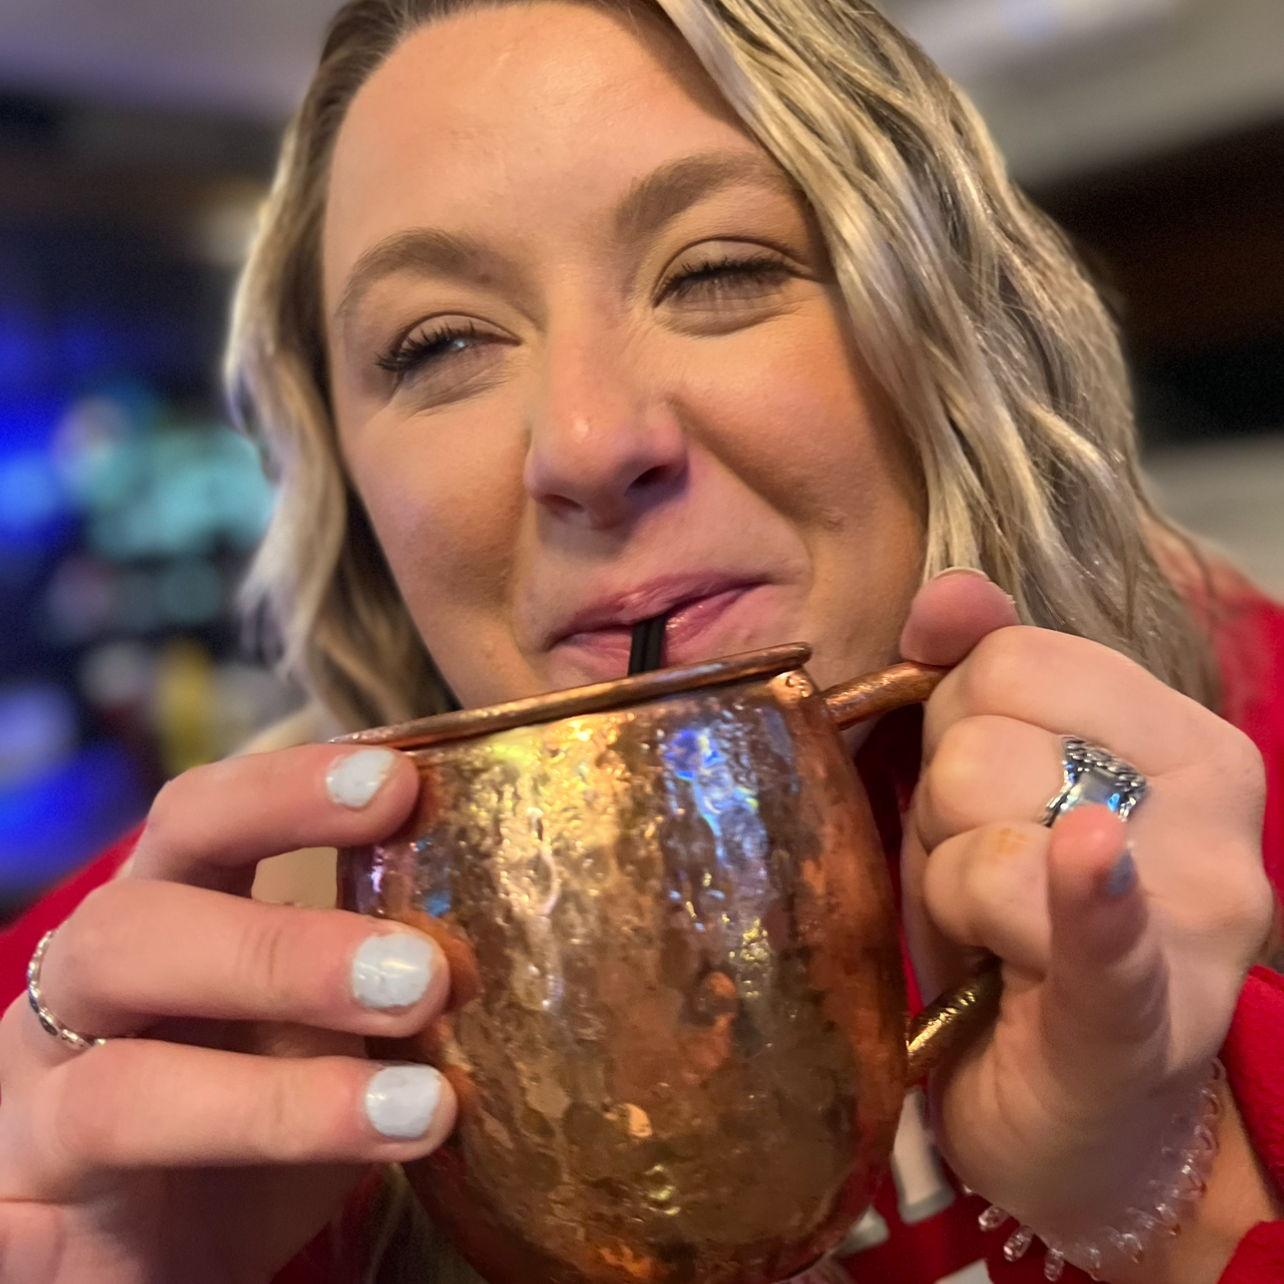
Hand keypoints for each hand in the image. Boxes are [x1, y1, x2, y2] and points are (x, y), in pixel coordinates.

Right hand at [0, 745, 456, 1282]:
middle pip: (133, 933)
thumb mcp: (327, 1025)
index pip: (199, 822)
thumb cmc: (258, 1102)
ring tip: (421, 1111)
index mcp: (164, 917)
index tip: (400, 785)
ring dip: (276, 1101)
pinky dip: (90, 1224)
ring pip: (115, 1093)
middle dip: (285, 951)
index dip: (285, 792)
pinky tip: (204, 1207)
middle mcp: (84, 999)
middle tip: (424, 976)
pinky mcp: (21, 1229)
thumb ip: (389, 982)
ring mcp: (37, 1114)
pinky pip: (26, 1227)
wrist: (154, 1246)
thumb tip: (518, 940)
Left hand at [898, 569, 1271, 1242]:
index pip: (1009, 661)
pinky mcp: (1142, 1018)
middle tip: (981, 874)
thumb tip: (946, 594)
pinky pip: (1101, 934)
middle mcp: (1215, 810)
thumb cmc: (1024, 929)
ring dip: (946, 888)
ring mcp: (1196, 916)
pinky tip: (1093, 859)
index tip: (976, 796)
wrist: (1083, 1114)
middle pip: (983, 738)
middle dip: (944, 809)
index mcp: (1185, 737)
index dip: (953, 726)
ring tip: (989, 934)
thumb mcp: (996, 787)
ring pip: (984, 830)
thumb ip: (979, 676)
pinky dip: (1088, 901)